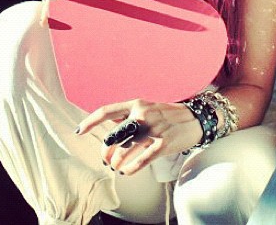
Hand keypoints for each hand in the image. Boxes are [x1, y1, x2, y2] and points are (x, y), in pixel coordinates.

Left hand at [75, 98, 201, 174]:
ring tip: (115, 167)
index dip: (91, 121)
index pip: (108, 111)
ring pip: (126, 149)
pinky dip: (131, 168)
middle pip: (114, 135)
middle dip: (106, 150)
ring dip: (117, 162)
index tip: (79, 131)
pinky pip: (142, 159)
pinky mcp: (164, 143)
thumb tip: (109, 123)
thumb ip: (128, 115)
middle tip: (105, 159)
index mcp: (136, 104)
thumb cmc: (168, 115)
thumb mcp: (147, 108)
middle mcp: (142, 114)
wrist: (196, 118)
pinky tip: (126, 172)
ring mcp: (153, 128)